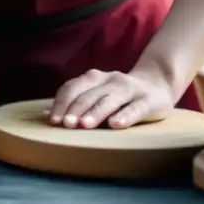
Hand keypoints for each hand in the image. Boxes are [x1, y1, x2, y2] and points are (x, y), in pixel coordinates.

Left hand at [47, 68, 175, 129]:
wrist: (158, 84)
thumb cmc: (119, 95)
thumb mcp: (96, 93)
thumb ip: (74, 101)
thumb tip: (45, 115)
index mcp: (94, 77)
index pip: (72, 88)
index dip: (62, 103)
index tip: (52, 120)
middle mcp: (110, 80)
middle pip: (89, 95)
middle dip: (75, 110)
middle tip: (65, 125)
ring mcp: (130, 89)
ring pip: (109, 100)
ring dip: (95, 112)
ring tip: (84, 125)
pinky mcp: (148, 101)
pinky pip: (135, 108)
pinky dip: (124, 116)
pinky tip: (115, 125)